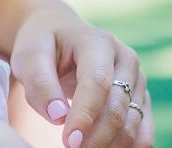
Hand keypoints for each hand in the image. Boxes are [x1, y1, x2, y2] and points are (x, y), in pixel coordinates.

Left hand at [11, 7, 152, 147]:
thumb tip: (58, 116)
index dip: (85, 114)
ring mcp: (136, 79)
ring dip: (111, 144)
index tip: (69, 141)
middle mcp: (124, 58)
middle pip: (117, 106)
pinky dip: (128, 146)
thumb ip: (40, 83)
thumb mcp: (29, 56)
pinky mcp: (139, 96)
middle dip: (96, 136)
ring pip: (133, 122)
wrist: (58, 34)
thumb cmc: (41, 45)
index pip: (98, 82)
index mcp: (97, 41)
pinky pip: (142, 129)